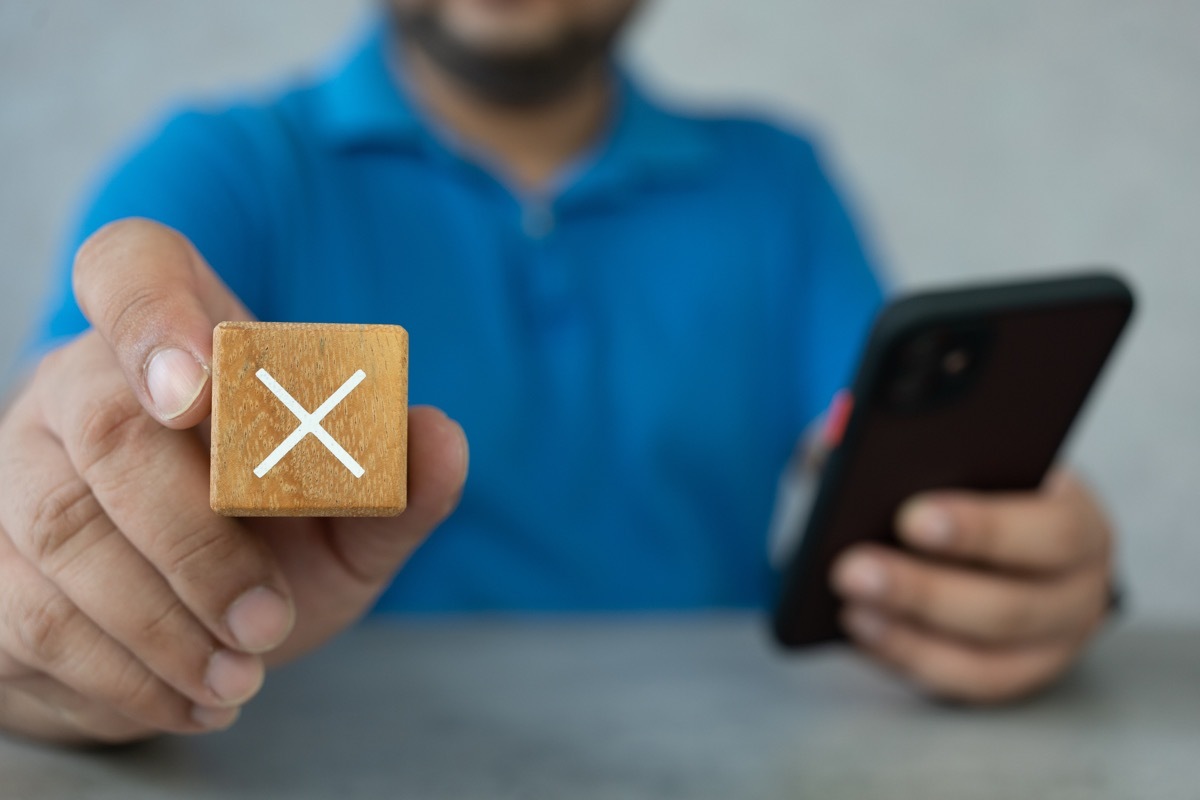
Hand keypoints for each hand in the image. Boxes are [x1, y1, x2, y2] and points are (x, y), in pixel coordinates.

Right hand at [0, 219, 467, 743]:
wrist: (196, 620)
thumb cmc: (277, 538)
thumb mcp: (349, 515)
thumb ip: (395, 478)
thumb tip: (441, 436)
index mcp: (182, 342)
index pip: (135, 268)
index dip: (154, 313)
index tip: (199, 388)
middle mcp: (82, 389)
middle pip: (109, 426)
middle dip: (196, 537)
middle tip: (270, 618)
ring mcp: (22, 471)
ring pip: (62, 532)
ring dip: (162, 622)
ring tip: (245, 674)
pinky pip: (29, 619)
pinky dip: (122, 675)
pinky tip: (197, 698)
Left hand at [831, 470, 1113, 703]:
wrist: (995, 531)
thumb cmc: (966, 478)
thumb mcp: (944, 444)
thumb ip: (895, 437)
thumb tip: (831, 448)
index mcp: (1077, 514)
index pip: (1050, 529)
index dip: (982, 528)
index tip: (909, 518)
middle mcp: (1080, 585)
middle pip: (1013, 603)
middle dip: (924, 589)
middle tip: (851, 568)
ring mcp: (1054, 641)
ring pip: (988, 654)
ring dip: (909, 631)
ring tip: (850, 602)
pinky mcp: (1016, 674)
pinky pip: (963, 681)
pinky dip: (909, 656)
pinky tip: (862, 627)